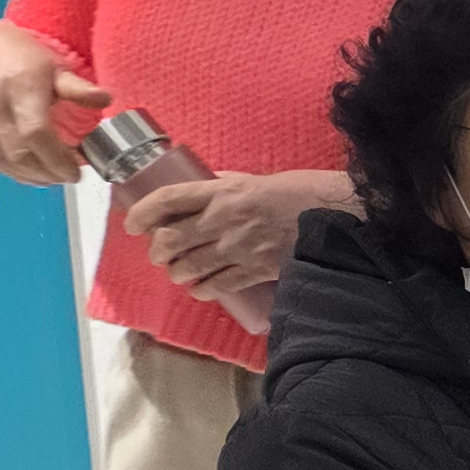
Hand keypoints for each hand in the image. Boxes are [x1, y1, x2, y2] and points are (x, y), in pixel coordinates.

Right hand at [0, 22, 108, 184]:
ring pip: (1, 161)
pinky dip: (9, 169)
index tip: (76, 172)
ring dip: (29, 176)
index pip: (36, 134)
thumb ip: (77, 88)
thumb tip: (105, 99)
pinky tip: (27, 171)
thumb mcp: (55, 68)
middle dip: (47, 172)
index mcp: (18, 84)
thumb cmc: (24, 59)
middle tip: (67, 177)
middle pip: (19, 153)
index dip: (57, 160)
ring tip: (51, 176)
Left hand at [125, 169, 350, 297]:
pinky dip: (202, 290)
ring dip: (177, 272)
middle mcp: (225, 219)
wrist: (338, 216)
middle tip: (159, 254)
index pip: (168, 199)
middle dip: (158, 251)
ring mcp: (240, 247)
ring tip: (178, 272)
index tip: (132, 224)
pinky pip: (217, 285)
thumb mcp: (258, 179)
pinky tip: (200, 289)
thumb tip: (205, 188)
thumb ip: (228, 186)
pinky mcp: (256, 269)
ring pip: (189, 266)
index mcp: (224, 190)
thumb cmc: (301, 192)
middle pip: (171, 239)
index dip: (143, 213)